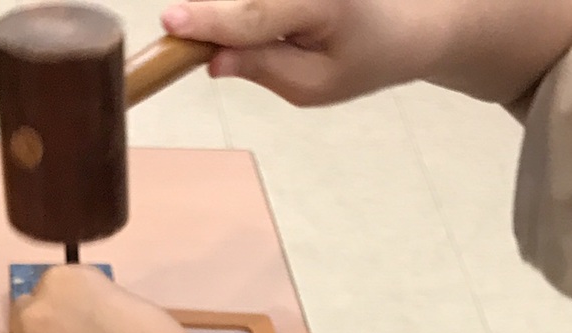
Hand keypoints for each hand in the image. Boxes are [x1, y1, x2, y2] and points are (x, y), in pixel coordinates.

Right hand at [160, 0, 435, 105]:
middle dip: (214, 19)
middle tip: (184, 33)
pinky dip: (244, 9)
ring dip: (232, 14)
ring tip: (262, 34)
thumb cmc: (360, 59)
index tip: (171, 22)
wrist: (400, 24)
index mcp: (322, 2)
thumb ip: (262, 69)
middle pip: (243, 1)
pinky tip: (262, 25)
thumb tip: (214, 60)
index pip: (254, 16)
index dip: (210, 21)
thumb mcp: (314, 85)